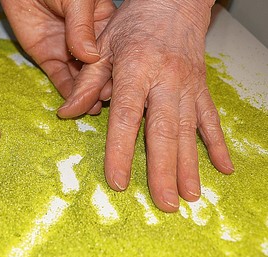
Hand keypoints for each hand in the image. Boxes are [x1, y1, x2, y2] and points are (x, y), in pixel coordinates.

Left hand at [1, 0, 115, 113]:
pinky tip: (74, 104)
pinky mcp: (47, 56)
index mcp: (102, 22)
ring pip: (79, 76)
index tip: (117, 83)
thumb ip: (81, 26)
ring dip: (85, 94)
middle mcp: (86, 39)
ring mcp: (67, 49)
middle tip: (105, 100)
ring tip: (92, 108)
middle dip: (101, 85)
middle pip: (96, 67)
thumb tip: (90, 56)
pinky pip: (58, 77)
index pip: (111, 49)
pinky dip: (66, 91)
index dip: (114, 66)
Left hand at [58, 0, 233, 211]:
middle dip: (164, 170)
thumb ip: (86, 82)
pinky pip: (211, 119)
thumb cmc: (134, 24)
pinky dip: (218, 144)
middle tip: (165, 203)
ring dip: (190, 166)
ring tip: (191, 196)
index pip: (127, 117)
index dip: (121, 151)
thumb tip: (66, 113)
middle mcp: (165, 80)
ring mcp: (188, 86)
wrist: (173, 3)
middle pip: (164, 131)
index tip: (118, 181)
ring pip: (190, 131)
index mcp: (136, 69)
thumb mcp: (103, 47)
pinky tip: (224, 168)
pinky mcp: (202, 88)